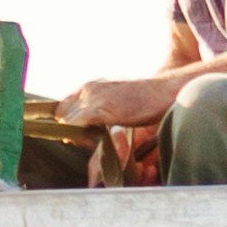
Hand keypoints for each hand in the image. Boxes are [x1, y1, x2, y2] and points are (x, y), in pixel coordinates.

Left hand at [54, 75, 172, 130]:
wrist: (165, 91)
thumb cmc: (146, 100)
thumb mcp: (117, 101)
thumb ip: (100, 110)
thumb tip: (88, 130)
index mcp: (91, 86)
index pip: (64, 105)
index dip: (67, 121)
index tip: (77, 133)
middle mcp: (88, 89)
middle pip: (61, 113)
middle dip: (69, 128)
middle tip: (87, 140)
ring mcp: (93, 97)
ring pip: (65, 120)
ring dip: (74, 133)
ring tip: (93, 141)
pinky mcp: (99, 109)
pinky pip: (74, 124)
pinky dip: (76, 134)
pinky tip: (91, 141)